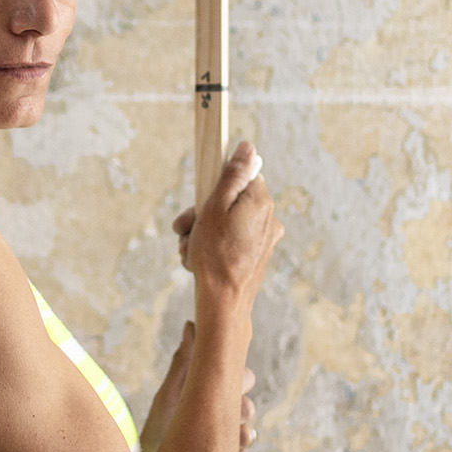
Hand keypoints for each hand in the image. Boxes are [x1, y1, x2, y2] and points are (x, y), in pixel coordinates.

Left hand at [141, 320, 258, 451]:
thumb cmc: (155, 429)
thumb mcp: (169, 395)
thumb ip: (184, 362)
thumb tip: (191, 323)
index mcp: (209, 394)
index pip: (239, 379)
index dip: (240, 380)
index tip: (233, 384)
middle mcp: (219, 417)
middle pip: (247, 407)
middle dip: (244, 410)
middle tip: (237, 415)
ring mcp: (223, 443)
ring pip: (247, 435)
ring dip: (243, 437)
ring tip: (234, 440)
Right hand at [171, 142, 282, 310]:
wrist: (224, 303)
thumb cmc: (215, 255)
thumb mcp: (215, 207)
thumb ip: (232, 176)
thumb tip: (248, 147)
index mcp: (261, 201)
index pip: (240, 176)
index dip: (215, 186)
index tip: (200, 200)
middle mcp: (269, 218)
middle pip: (231, 201)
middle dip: (201, 213)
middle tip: (182, 228)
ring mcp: (265, 239)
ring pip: (228, 223)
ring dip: (203, 232)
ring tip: (188, 249)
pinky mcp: (257, 256)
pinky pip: (232, 241)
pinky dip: (213, 246)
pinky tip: (197, 259)